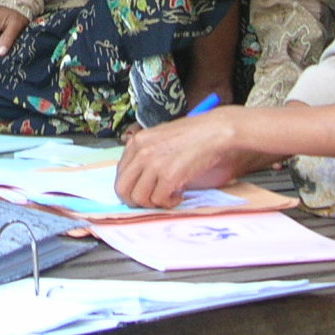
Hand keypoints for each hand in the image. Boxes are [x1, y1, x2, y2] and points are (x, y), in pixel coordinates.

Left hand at [115, 107, 281, 207]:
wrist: (214, 131)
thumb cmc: (192, 134)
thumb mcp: (160, 137)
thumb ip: (146, 153)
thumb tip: (139, 177)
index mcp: (136, 142)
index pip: (120, 174)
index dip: (131, 187)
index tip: (145, 191)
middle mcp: (141, 152)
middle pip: (122, 189)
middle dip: (135, 201)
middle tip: (152, 200)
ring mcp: (154, 164)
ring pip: (139, 198)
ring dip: (154, 203)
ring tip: (169, 196)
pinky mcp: (169, 175)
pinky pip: (159, 201)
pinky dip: (169, 203)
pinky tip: (180, 195)